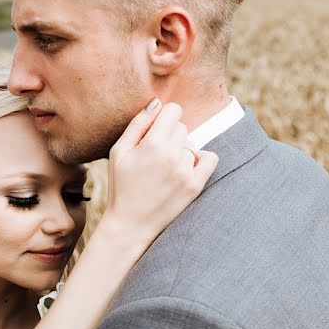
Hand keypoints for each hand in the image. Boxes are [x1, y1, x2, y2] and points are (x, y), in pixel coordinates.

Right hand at [104, 99, 217, 240]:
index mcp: (152, 144)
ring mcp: (186, 172)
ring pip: (191, 144)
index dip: (163, 118)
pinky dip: (200, 159)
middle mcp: (172, 156)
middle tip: (154, 155)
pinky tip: (185, 168)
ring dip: (180, 152)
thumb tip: (157, 103)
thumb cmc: (121, 186)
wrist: (130, 225)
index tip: (155, 131)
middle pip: (182, 127)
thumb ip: (138, 124)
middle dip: (170, 135)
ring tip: (164, 170)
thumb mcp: (119, 152)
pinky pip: (209, 158)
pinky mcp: (196, 185)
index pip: (173, 110)